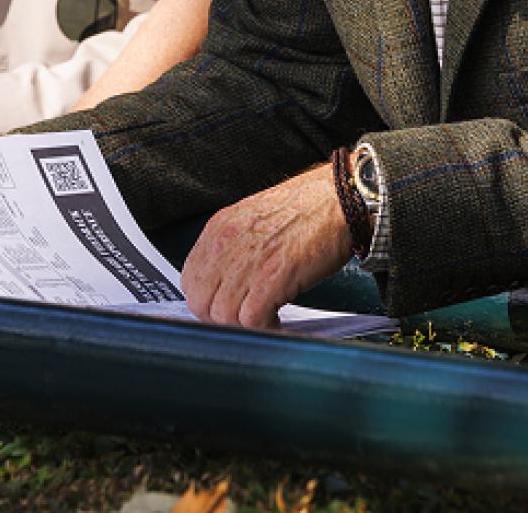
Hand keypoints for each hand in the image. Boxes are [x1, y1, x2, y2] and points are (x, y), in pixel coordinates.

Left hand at [181, 164, 351, 328]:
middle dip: (221, 319)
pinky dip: (264, 329)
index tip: (224, 306)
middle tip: (245, 319)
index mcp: (220, 228)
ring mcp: (248, 262)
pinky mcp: (272, 279)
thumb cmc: (305, 210)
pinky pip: (252, 321)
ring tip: (265, 320)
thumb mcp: (254, 219)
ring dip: (245, 326)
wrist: (338, 199)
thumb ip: (233, 247)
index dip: (206, 299)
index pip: (189, 278)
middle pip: (201, 302)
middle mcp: (227, 244)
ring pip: (223, 316)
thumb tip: (223, 282)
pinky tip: (277, 322)